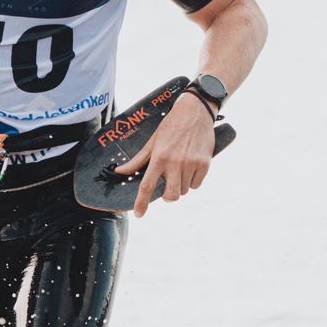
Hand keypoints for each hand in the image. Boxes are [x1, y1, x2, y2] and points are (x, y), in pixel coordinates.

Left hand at [116, 90, 215, 215]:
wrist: (195, 112)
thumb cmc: (171, 126)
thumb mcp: (152, 141)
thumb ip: (138, 160)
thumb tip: (121, 171)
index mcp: (159, 158)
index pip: (147, 186)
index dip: (142, 203)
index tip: (139, 214)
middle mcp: (175, 163)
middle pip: (170, 195)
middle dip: (167, 196)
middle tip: (167, 186)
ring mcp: (192, 164)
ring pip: (184, 190)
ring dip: (180, 186)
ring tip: (179, 170)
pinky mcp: (205, 164)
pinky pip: (197, 185)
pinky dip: (192, 181)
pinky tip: (190, 167)